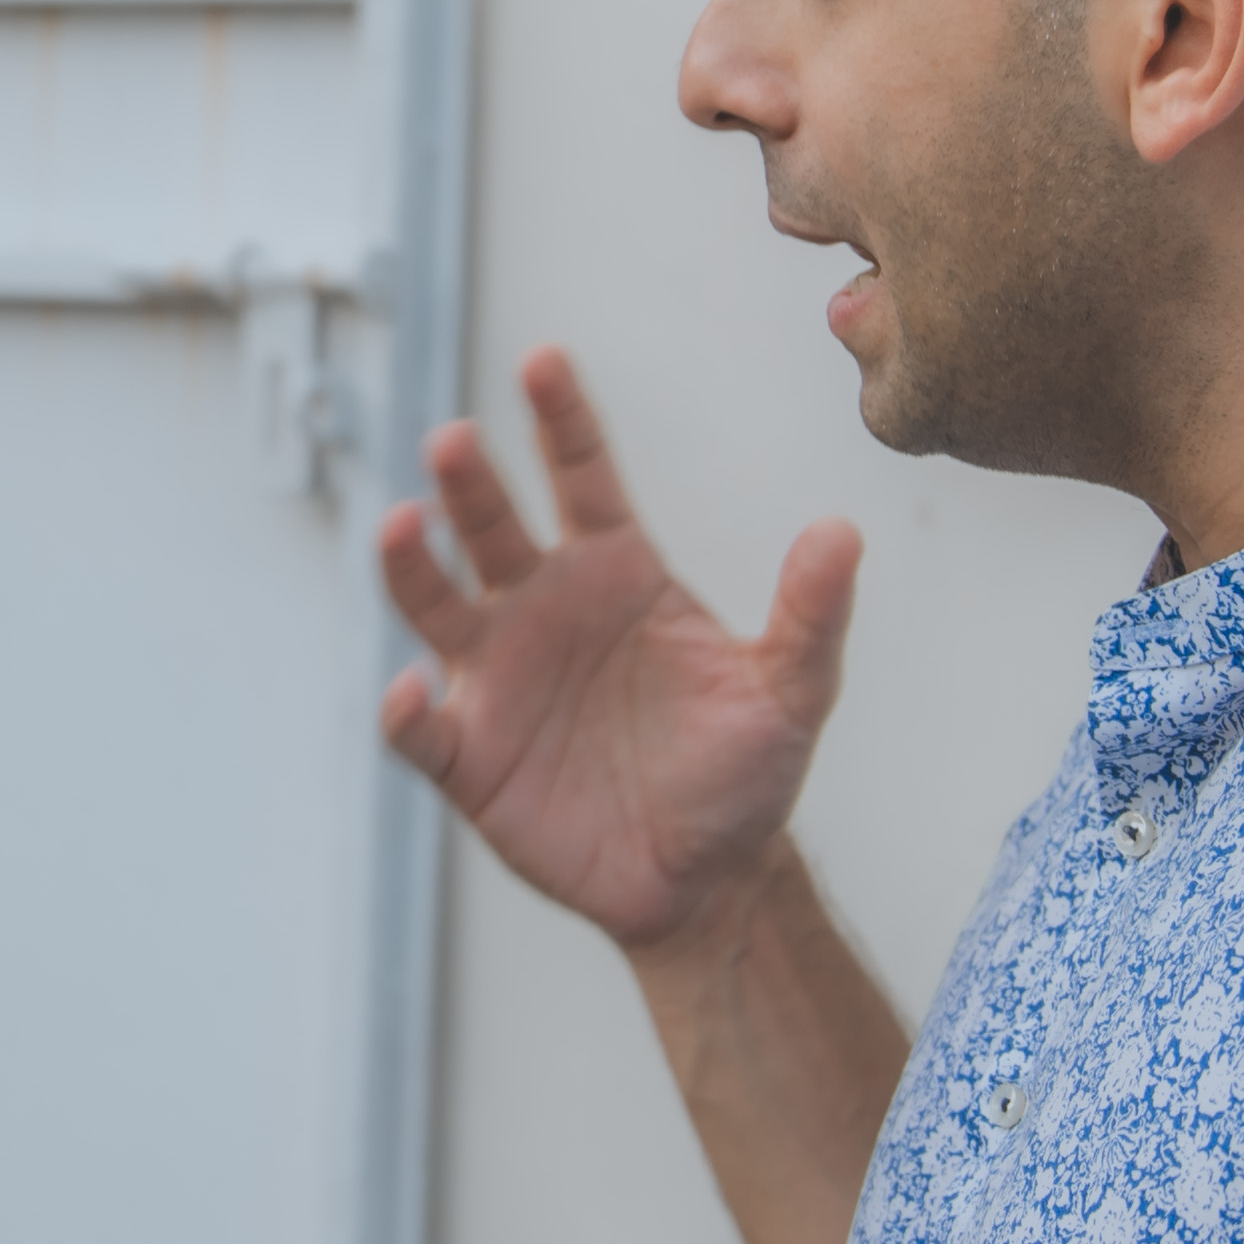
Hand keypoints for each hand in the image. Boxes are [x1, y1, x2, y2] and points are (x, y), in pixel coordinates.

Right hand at [378, 348, 857, 955]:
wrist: (708, 881)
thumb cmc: (743, 773)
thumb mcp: (790, 691)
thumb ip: (811, 613)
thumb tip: (842, 531)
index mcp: (617, 574)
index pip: (581, 476)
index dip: (562, 419)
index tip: (543, 361)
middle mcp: (544, 609)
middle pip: (493, 526)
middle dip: (469, 483)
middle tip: (455, 439)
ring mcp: (499, 679)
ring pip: (436, 606)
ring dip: (412, 566)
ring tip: (402, 526)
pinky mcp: (470, 756)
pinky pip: (422, 728)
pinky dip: (406, 710)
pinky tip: (410, 693)